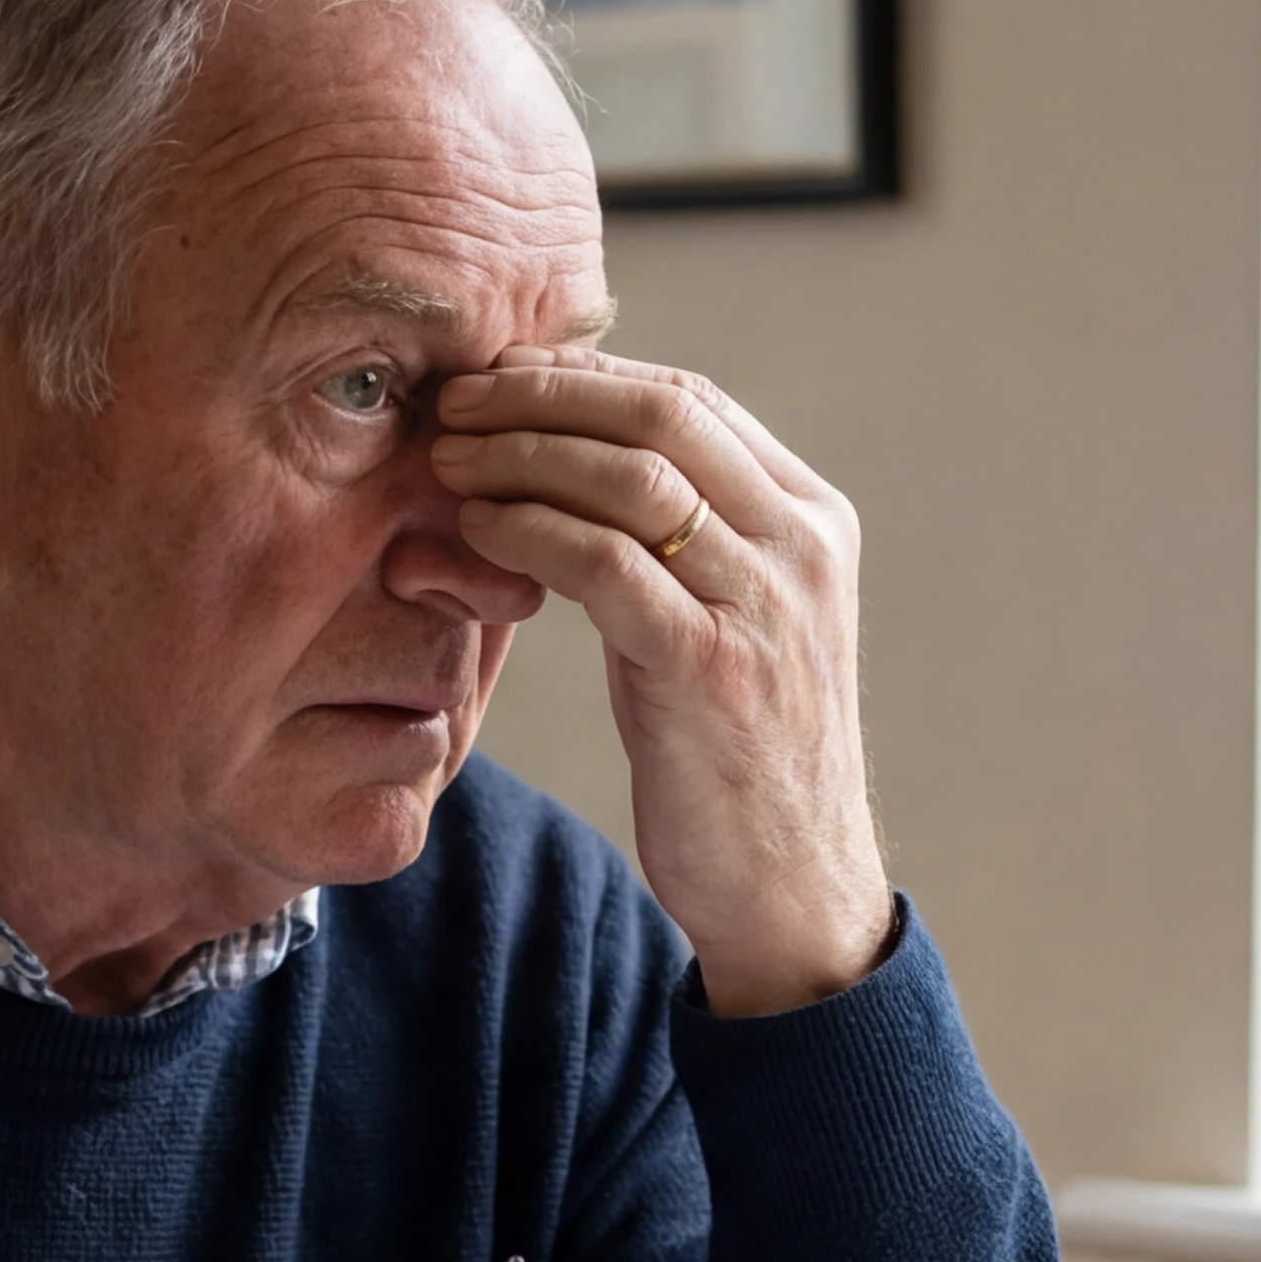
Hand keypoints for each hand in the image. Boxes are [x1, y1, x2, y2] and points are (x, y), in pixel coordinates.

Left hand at [433, 350, 892, 1014]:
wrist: (791, 886)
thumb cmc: (736, 755)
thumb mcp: (727, 621)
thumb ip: (681, 539)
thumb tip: (572, 456)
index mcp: (813, 519)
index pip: (691, 398)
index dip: (583, 375)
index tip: (497, 375)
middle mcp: (801, 547)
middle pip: (663, 413)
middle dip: (543, 393)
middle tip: (455, 401)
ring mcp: (764, 605)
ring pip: (630, 477)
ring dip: (522, 453)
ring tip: (447, 458)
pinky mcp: (710, 668)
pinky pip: (603, 564)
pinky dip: (529, 531)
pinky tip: (477, 529)